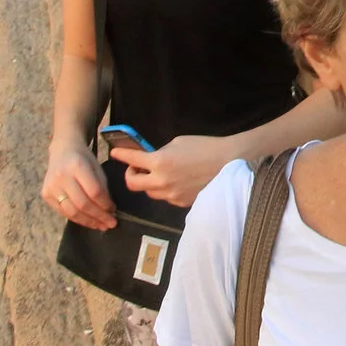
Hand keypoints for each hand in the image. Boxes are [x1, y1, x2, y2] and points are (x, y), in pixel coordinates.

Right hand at [41, 142, 114, 229]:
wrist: (62, 150)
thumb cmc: (83, 159)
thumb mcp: (96, 167)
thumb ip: (102, 187)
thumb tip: (109, 210)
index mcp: (77, 165)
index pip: (94, 192)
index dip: (105, 204)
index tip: (114, 211)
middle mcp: (61, 176)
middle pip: (82, 204)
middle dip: (98, 216)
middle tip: (111, 224)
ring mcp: (51, 186)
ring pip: (71, 212)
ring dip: (88, 222)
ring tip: (101, 226)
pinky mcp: (46, 194)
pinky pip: (63, 212)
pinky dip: (77, 219)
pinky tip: (88, 221)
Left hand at [109, 135, 233, 208]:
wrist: (230, 164)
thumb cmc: (205, 147)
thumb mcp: (178, 142)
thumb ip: (160, 152)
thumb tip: (150, 158)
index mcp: (160, 161)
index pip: (131, 159)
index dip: (120, 154)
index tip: (115, 153)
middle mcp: (162, 181)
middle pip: (132, 184)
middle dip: (131, 174)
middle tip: (138, 167)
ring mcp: (171, 195)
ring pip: (149, 192)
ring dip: (149, 182)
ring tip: (160, 174)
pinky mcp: (181, 203)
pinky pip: (165, 197)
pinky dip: (165, 189)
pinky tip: (177, 181)